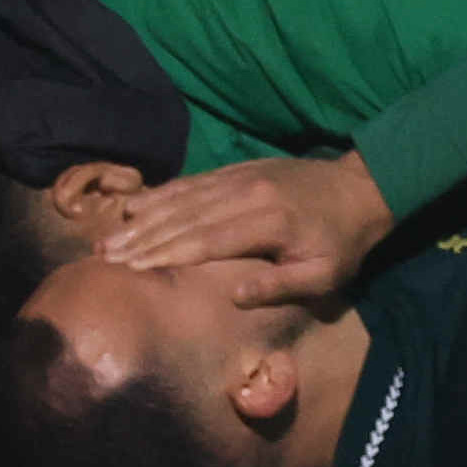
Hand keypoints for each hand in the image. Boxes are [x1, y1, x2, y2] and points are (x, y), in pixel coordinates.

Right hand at [96, 151, 393, 306]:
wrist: (364, 188)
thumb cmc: (343, 242)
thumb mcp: (325, 275)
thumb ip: (281, 286)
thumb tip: (235, 297)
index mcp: (269, 223)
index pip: (207, 240)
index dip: (167, 254)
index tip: (131, 268)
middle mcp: (249, 195)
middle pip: (186, 219)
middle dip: (141, 239)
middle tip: (102, 257)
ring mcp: (242, 178)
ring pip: (184, 199)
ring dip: (143, 218)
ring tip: (108, 237)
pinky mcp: (240, 169)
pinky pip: (194, 182)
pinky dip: (162, 194)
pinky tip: (135, 205)